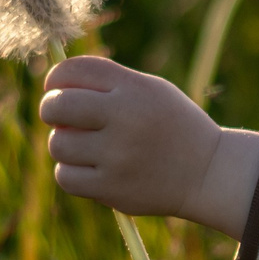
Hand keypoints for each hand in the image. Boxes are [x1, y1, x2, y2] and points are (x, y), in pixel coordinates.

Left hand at [38, 57, 258, 238]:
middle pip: (57, 106)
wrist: (208, 172)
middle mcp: (126, 118)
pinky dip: (71, 172)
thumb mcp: (151, 91)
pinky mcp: (113, 188)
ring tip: (86, 146)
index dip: (56, 77)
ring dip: (64, 144)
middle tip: (60, 117)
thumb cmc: (171, 126)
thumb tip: (52, 85)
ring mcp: (119, 155)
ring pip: (58, 144)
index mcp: (135, 88)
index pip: (74, 70)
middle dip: (50, 109)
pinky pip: (65, 176)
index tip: (56, 87)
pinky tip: (91, 168)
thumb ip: (107, 84)